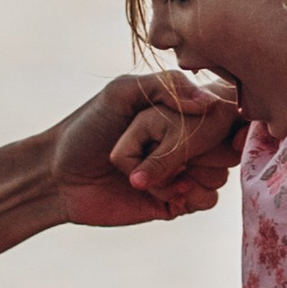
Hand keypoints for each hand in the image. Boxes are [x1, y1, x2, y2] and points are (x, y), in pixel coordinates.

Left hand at [51, 71, 244, 229]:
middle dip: (203, 150)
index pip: (226, 112)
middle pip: (228, 146)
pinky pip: (207, 200)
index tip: (213, 127)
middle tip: (174, 152)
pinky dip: (191, 195)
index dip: (225, 121)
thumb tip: (212, 104)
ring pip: (220, 174)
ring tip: (163, 173)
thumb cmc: (87, 127)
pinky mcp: (177, 201)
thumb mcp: (122, 93)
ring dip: (193, 174)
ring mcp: (184, 171)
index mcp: (180, 109)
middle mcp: (188, 140)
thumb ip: (167, 86)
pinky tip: (167, 192)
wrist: (59, 176)